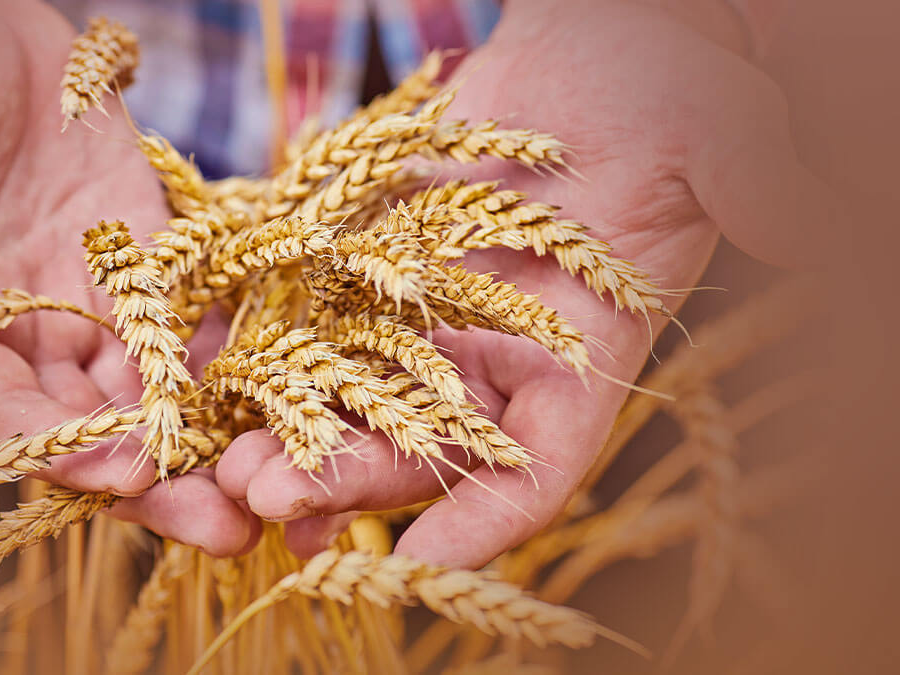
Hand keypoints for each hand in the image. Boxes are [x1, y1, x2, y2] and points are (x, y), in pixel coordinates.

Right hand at [0, 0, 254, 555]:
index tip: (118, 471)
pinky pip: (192, 305)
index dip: (56, 447)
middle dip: (154, 478)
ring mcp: (89, 288)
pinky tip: (287, 387)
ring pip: (153, 383)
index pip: (1, 413)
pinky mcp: (143, 241)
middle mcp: (24, 325)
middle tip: (220, 528)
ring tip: (265, 483)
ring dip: (207, 436)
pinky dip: (231, 347)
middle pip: (92, 423)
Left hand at [215, 0, 829, 566]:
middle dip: (353, 485)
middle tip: (278, 505)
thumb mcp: (720, 129)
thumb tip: (811, 220)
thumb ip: (750, 178)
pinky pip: (314, 321)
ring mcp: (428, 313)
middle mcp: (498, 355)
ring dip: (295, 437)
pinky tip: (217, 378)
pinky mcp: (373, 264)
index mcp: (582, 357)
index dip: (485, 522)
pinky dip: (270, 355)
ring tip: (230, 465)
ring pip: (355, 399)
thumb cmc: (669, 87)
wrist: (600, 46)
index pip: (537, 467)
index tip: (420, 564)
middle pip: (423, 448)